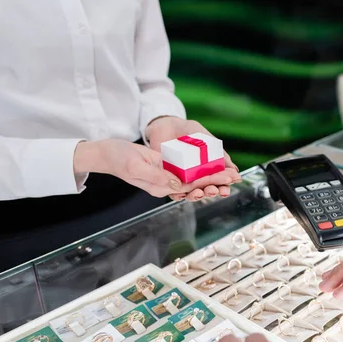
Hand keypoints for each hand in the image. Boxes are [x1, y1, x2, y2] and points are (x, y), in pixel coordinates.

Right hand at [74, 139, 234, 199]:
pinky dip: (201, 167)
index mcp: (159, 188)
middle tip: (235, 177)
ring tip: (230, 174)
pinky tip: (215, 164)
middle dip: (216, 181)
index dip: (208, 182)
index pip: (189, 187)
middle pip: (196, 185)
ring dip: (212, 176)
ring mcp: (166, 176)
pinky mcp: (166, 166)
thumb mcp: (136, 166)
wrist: (107, 152)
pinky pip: (187, 169)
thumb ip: (157, 177)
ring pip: (194, 178)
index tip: (224, 179)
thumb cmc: (118, 158)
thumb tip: (179, 185)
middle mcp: (165, 184)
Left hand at [145, 117, 239, 199]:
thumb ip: (220, 155)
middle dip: (212, 192)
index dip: (225, 185)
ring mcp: (184, 179)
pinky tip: (181, 195)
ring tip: (200, 192)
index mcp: (210, 169)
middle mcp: (198, 177)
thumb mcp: (209, 140)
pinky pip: (173, 192)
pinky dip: (177, 195)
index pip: (220, 182)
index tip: (229, 184)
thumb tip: (234, 170)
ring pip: (192, 194)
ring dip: (197, 196)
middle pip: (207, 190)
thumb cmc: (191, 132)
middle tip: (214, 190)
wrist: (168, 124)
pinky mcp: (169, 179)